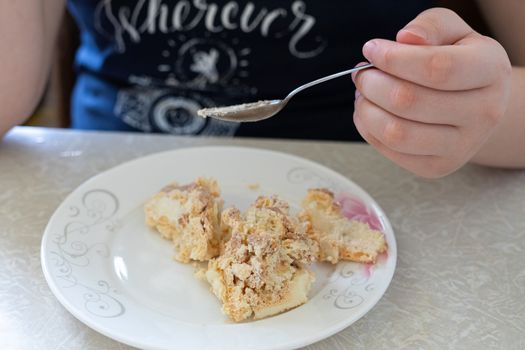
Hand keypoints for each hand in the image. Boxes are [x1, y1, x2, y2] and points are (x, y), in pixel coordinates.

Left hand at [352, 8, 511, 177]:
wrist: (476, 104)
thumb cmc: (458, 61)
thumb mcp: (452, 31)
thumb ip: (430, 26)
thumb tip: (405, 39)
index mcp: (490, 71)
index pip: (435, 68)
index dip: (394, 59)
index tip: (372, 49)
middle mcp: (483, 114)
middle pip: (408, 102)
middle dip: (372, 83)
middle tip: (362, 73)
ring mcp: (461, 147)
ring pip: (396, 133)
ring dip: (366, 109)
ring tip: (364, 93)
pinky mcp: (437, 167)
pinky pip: (390, 151)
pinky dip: (368, 129)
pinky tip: (371, 112)